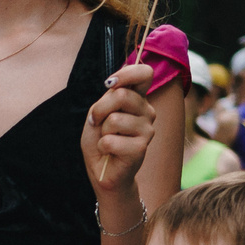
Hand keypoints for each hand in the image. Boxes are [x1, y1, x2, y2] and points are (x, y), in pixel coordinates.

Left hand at [83, 63, 156, 191]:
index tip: (110, 83)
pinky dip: (102, 146)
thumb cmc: (100, 140)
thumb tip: (115, 88)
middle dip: (100, 109)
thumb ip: (107, 98)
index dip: (127, 73)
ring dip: (102, 131)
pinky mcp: (141, 148)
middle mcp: (147, 112)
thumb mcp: (97, 113)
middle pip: (121, 95)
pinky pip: (110, 140)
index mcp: (137, 99)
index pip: (144, 74)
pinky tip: (110, 152)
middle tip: (98, 122)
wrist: (103, 171)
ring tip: (107, 139)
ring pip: (114, 119)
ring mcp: (147, 130)